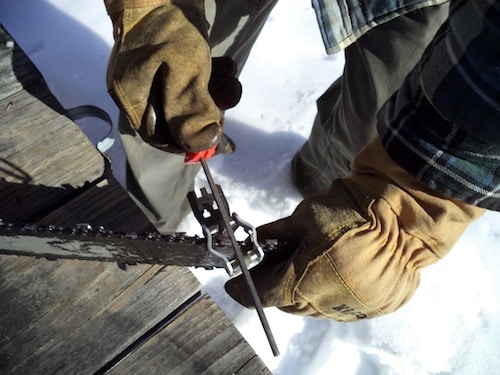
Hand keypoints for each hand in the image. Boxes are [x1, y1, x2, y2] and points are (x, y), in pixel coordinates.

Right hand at [105, 0, 240, 152]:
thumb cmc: (168, 28)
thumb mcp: (182, 74)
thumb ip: (191, 110)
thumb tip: (203, 144)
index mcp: (133, 97)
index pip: (159, 136)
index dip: (188, 142)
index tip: (214, 141)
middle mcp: (142, 89)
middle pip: (178, 118)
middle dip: (207, 112)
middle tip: (224, 103)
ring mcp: (158, 74)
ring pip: (191, 98)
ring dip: (217, 93)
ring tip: (229, 77)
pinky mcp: (175, 60)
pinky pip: (195, 79)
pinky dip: (214, 76)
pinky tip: (226, 65)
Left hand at [225, 138, 483, 320]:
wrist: (404, 210)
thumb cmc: (351, 208)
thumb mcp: (304, 216)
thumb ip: (276, 235)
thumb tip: (257, 240)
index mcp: (305, 280)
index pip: (262, 294)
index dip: (244, 289)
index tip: (234, 286)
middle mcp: (327, 303)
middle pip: (287, 304)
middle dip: (276, 287)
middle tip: (275, 265)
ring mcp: (353, 308)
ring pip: (314, 308)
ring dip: (303, 292)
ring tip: (309, 264)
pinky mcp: (374, 307)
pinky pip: (340, 306)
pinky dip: (329, 293)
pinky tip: (334, 270)